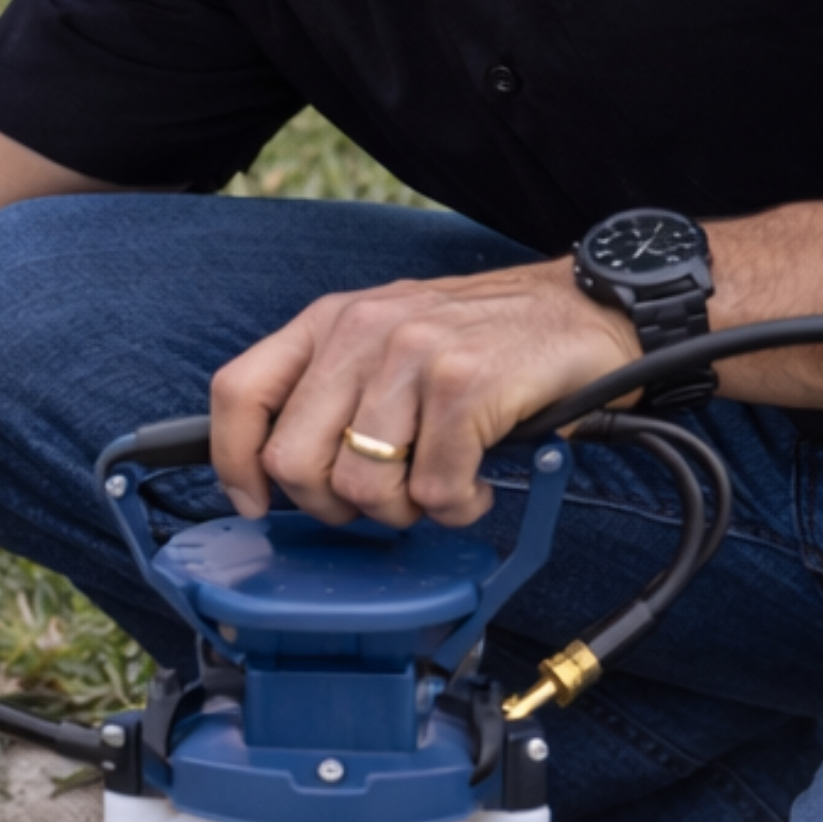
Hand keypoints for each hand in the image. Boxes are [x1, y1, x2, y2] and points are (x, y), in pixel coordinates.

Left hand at [207, 261, 641, 527]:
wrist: (589, 310)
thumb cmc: (486, 342)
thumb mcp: (390, 343)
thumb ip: (334, 391)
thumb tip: (274, 472)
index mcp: (329, 321)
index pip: (239, 391)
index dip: (233, 461)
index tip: (255, 502)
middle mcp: (361, 331)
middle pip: (293, 461)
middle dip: (335, 506)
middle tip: (385, 499)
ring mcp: (412, 355)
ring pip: (361, 487)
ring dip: (404, 511)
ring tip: (441, 485)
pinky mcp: (465, 385)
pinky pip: (432, 492)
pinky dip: (457, 507)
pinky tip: (478, 483)